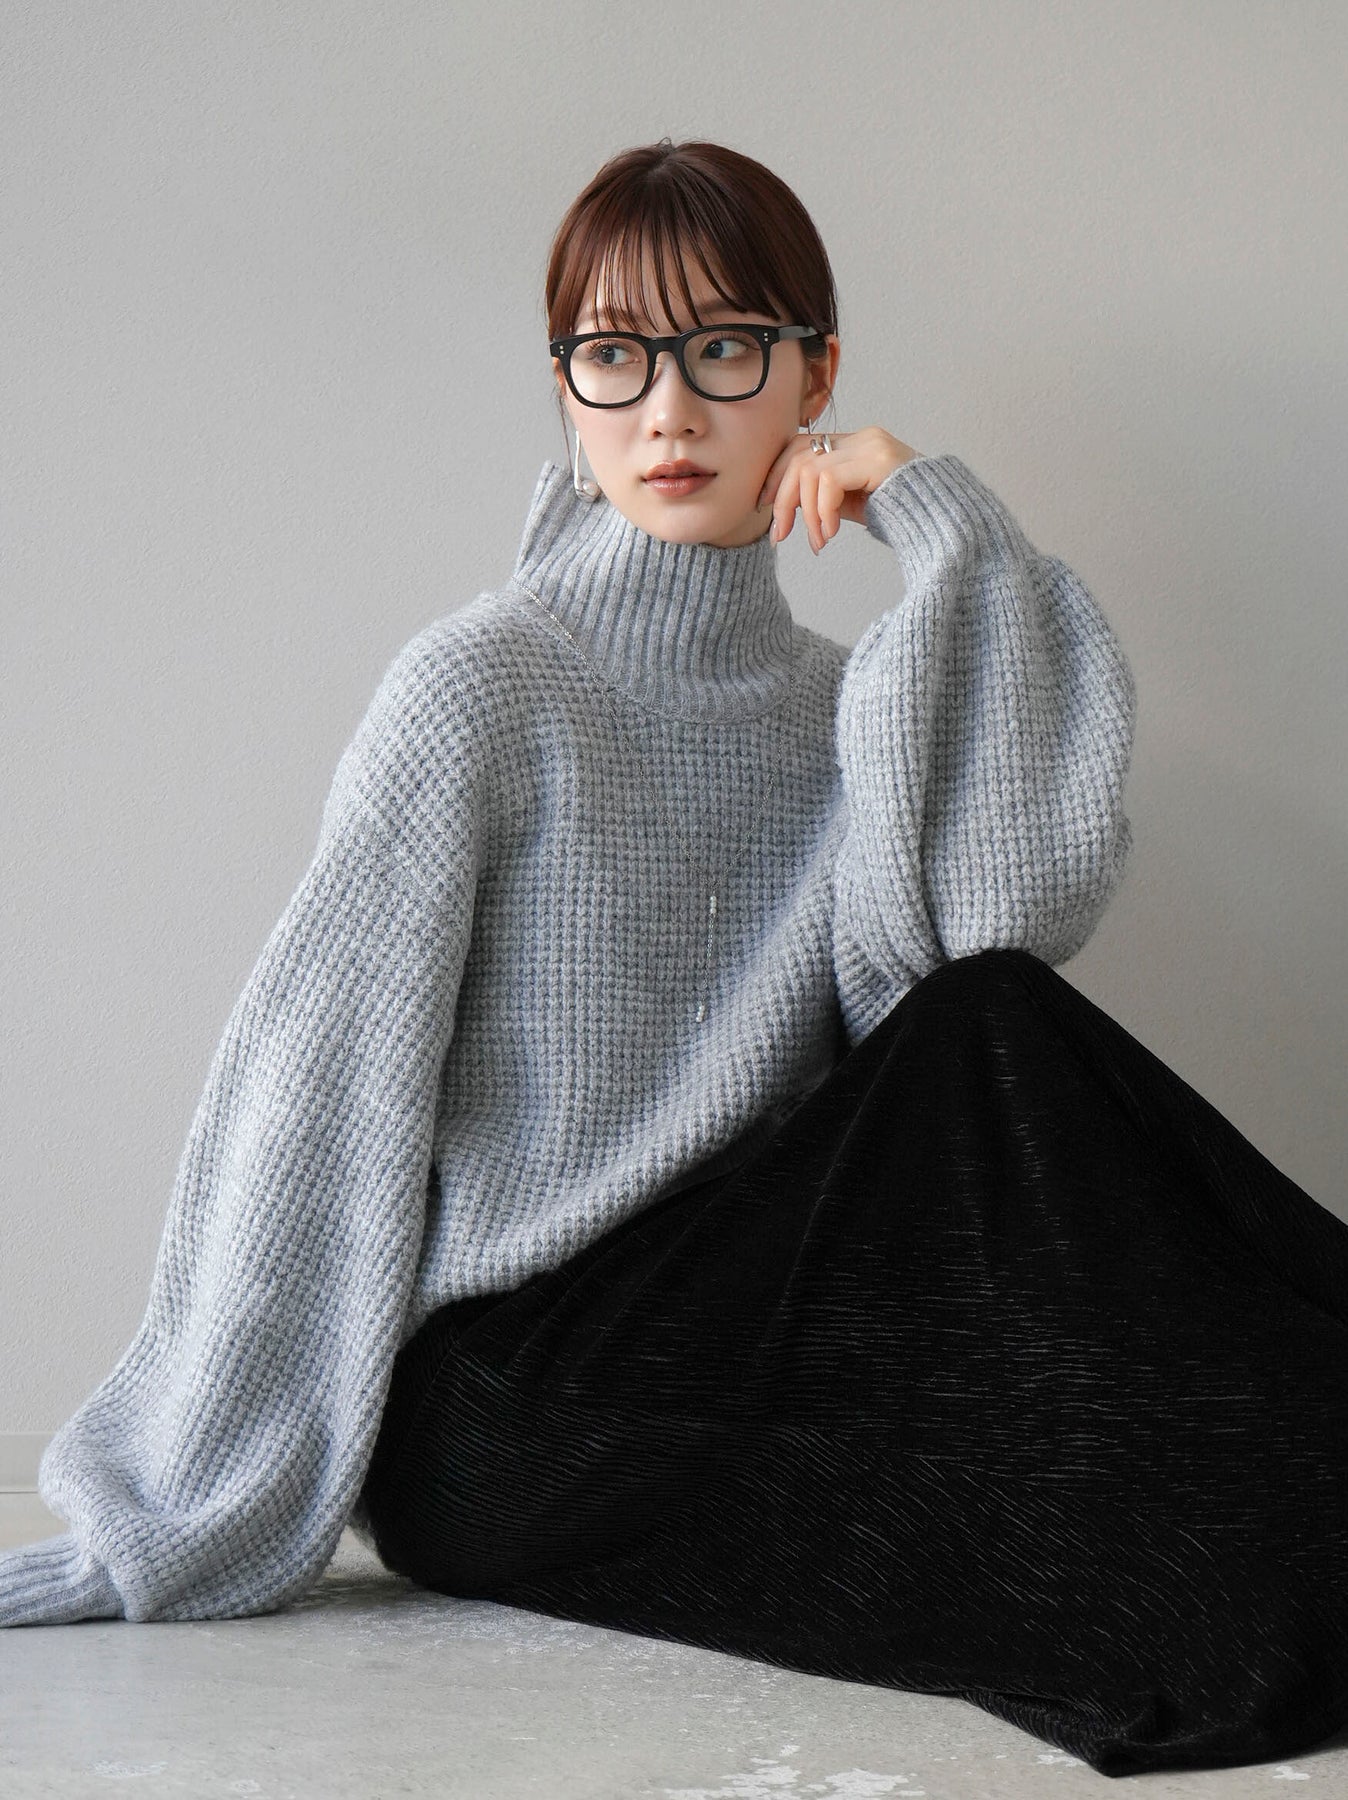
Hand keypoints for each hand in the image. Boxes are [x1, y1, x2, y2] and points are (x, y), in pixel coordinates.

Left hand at [756, 428, 920, 553]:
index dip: (776, 475)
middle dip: (782, 498)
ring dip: (806, 513)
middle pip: (798, 454)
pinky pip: (829, 481)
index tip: (764, 507)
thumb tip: (787, 507)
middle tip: (780, 535)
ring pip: (810, 470)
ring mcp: (870, 445)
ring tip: (817, 542)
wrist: (945, 521)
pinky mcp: (878, 460)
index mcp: (853, 444)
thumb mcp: (854, 506)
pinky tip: (830, 534)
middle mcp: (861, 438)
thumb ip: (825, 498)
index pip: (800, 446)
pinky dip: (822, 511)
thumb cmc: (903, 516)